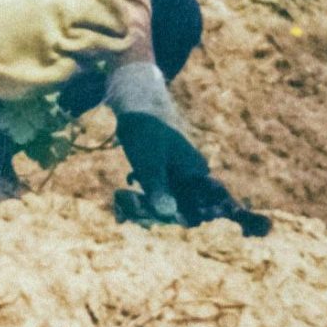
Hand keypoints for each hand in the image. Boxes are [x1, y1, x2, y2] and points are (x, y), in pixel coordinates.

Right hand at [0, 0, 127, 99]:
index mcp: (66, 1)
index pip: (113, 17)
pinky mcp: (28, 84)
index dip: (118, 20)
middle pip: (105, 47)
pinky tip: (44, 62)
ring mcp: (45, 63)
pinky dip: (55, 74)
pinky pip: (56, 85)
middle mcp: (62, 35)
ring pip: (83, 68)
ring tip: (68, 50)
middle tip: (105, 42)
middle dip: (109, 43)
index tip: (116, 21)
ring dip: (81, 59)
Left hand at [107, 62, 269, 234]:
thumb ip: (159, 189)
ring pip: (170, 200)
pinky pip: (161, 190)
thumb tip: (169, 216)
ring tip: (127, 197)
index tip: (156, 219)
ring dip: (150, 203)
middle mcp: (194, 176)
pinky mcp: (169, 170)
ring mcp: (181, 173)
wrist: (138, 106)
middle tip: (132, 207)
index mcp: (197, 174)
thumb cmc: (146, 133)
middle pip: (183, 207)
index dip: (180, 219)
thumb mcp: (149, 164)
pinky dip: (147, 191)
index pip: (200, 210)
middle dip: (159, 211)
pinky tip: (130, 185)